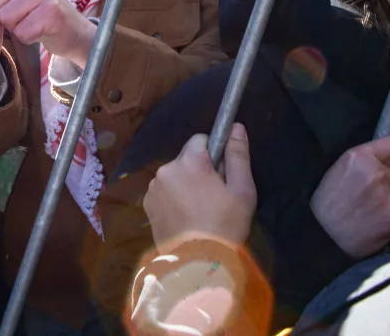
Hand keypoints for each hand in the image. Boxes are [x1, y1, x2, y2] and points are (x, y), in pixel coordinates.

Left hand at [0, 0, 95, 67]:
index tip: (4, 4)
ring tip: (29, 21)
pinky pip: (22, 32)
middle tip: (20, 15)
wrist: (70, 29)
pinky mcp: (52, 12)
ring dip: (15, 27)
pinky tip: (38, 30)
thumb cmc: (35, 11)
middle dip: (1, 17)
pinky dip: (27, 37)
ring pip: (6, 18)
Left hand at [144, 125, 256, 251]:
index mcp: (189, 162)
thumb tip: (236, 127)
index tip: (222, 174)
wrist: (198, 263)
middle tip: (214, 196)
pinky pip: (164, 191)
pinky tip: (185, 217)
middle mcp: (166, 169)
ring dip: (185, 184)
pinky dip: (173, 198)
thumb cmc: (225, 225)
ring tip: (199, 210)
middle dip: (199, 170)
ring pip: (175, 175)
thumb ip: (238, 155)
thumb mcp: (242, 190)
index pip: (201, 139)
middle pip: (187, 158)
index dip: (214, 153)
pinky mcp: (147, 204)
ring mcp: (153, 188)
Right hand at [311, 135, 389, 257]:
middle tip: (367, 194)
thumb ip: (366, 161)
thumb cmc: (328, 201)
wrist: (321, 233)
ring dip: (388, 202)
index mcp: (360, 156)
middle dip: (388, 182)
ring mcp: (388, 195)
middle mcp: (377, 172)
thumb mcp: (340, 169)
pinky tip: (375, 223)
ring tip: (367, 211)